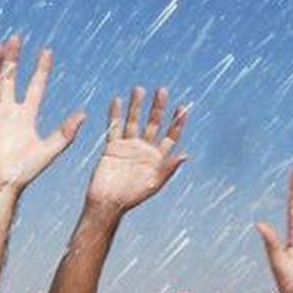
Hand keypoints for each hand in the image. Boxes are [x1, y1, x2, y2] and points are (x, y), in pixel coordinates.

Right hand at [0, 36, 84, 195]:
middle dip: (13, 60)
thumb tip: (83, 114)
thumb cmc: (23, 173)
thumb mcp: (49, 151)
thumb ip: (65, 133)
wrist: (0, 188)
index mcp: (26, 116)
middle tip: (16, 39)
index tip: (47, 51)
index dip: (41, 69)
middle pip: (11, 79)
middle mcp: (9, 112)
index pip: (35, 86)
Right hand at [87, 86, 187, 211]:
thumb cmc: (132, 197)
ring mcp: (128, 147)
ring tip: (139, 89)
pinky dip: (115, 115)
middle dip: (158, 108)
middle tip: (162, 90)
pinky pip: (114, 128)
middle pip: (153, 124)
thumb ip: (168, 168)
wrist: (108, 202)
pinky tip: (117, 101)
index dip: (177, 123)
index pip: (171, 136)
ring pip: (134, 122)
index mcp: (157, 158)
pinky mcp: (113, 147)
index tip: (183, 108)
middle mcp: (144, 149)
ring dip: (137, 106)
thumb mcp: (154, 183)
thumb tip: (185, 155)